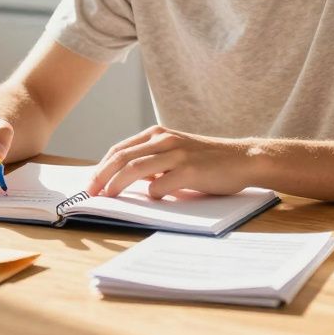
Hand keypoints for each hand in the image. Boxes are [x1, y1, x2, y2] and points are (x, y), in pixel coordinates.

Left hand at [86, 125, 256, 199]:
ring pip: (136, 168)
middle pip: (122, 157)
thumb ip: (154, 161)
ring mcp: (177, 154)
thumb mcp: (176, 152)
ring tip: (108, 197)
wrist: (243, 159)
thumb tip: (126, 180)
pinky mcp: (190, 170)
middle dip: (101, 176)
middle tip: (91, 193)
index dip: (101, 167)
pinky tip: (153, 200)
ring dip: (117, 184)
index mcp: (159, 134)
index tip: (91, 183)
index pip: (120, 149)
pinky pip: (161, 186)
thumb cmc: (208, 160)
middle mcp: (165, 140)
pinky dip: (151, 195)